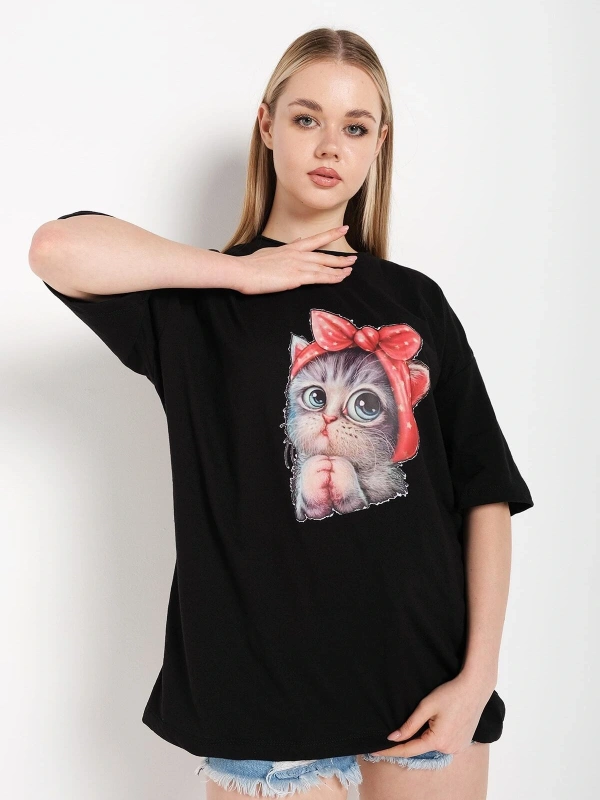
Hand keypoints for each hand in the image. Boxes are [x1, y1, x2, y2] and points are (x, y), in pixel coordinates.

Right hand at [235, 225, 356, 294]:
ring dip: (339, 269)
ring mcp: (298, 265)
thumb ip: (284, 249)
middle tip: (353, 259)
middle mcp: (297, 254)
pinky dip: (332, 278)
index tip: (343, 228)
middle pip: (324, 255)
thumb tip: (295, 243)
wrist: (243, 271)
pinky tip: (340, 278)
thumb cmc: (251, 265)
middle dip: (340, 257)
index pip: (315, 239)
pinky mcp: (297, 277)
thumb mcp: (270, 252)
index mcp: (290, 247)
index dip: (331, 234)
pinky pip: (319, 277)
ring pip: (325, 266)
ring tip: (350, 270)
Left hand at [370, 673, 493, 756]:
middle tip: (393, 732)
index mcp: (438, 741)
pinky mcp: (462, 744)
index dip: (390, 751)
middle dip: (408, 741)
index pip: (408, 750)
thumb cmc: (450, 693)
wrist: (474, 688)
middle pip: (420, 747)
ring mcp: (457, 748)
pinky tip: (435, 724)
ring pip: (431, 745)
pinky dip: (434, 737)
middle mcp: (448, 749)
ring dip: (423, 738)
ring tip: (421, 722)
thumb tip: (393, 738)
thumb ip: (409, 725)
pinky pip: (442, 743)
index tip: (374, 751)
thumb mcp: (426, 706)